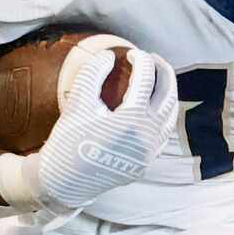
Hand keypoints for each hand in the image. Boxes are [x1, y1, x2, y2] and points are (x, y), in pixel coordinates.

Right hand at [0, 35, 181, 212]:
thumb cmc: (68, 140)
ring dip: (168, 94)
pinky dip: (163, 116)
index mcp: (132, 119)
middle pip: (168, 95)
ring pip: (170, 116)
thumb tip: (110, 56)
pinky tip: (154, 108)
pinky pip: (162, 135)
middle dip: (164, 72)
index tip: (132, 53)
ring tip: (159, 80)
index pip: (146, 79)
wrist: (63, 181)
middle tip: (153, 59)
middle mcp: (147, 136)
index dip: (141, 60)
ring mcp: (149, 152)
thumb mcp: (77, 102)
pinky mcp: (145, 163)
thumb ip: (93, 73)